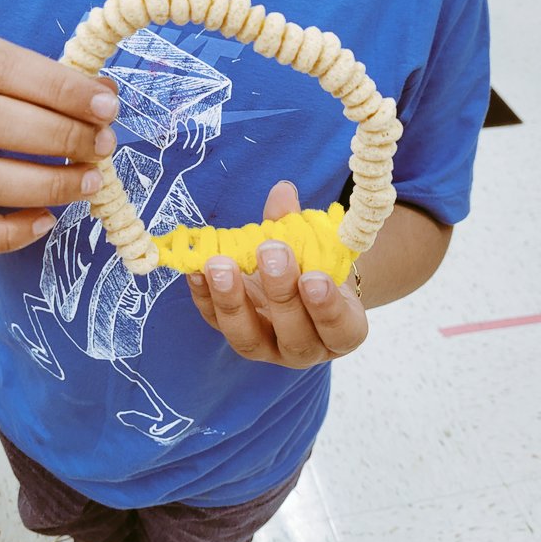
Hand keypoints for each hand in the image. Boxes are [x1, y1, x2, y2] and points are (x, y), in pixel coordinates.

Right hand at [0, 31, 118, 253]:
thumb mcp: (3, 73)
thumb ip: (51, 82)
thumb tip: (105, 99)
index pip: (2, 68)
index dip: (60, 88)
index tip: (107, 108)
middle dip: (58, 136)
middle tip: (102, 146)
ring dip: (45, 185)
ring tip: (90, 183)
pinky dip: (5, 235)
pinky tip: (45, 222)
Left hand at [187, 181, 367, 368]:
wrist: (299, 284)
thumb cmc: (319, 265)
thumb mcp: (320, 247)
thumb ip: (299, 223)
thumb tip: (282, 191)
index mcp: (343, 330)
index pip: (340, 329)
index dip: (327, 307)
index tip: (314, 277)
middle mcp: (307, 350)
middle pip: (294, 336)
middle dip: (280, 294)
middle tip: (269, 253)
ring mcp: (268, 350)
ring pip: (249, 340)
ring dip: (232, 301)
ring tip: (220, 265)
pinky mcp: (236, 336)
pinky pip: (216, 323)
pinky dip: (204, 298)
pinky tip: (196, 271)